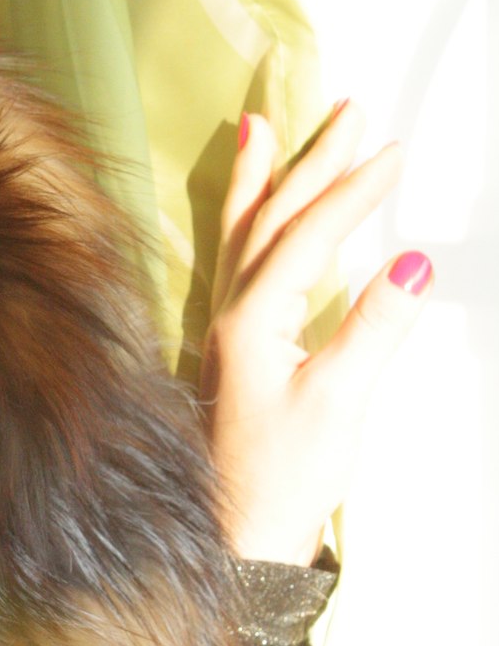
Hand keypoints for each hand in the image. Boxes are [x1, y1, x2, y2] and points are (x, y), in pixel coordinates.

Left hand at [198, 101, 432, 564]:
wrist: (238, 537)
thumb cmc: (282, 479)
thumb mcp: (340, 402)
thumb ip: (376, 327)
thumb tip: (415, 259)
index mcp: (253, 320)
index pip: (308, 235)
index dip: (351, 190)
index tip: (392, 151)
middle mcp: (232, 313)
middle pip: (271, 217)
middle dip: (309, 159)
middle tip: (344, 108)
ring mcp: (230, 328)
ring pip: (246, 232)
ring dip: (265, 176)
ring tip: (265, 124)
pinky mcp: (238, 348)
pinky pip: (240, 260)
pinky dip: (249, 220)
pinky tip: (259, 210)